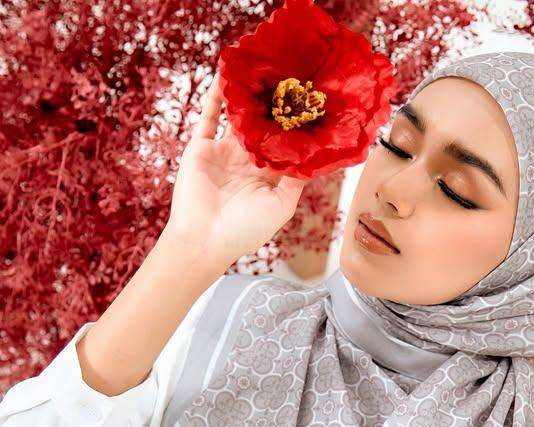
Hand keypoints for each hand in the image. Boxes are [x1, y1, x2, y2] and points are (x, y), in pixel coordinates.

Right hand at [163, 70, 308, 270]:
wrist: (205, 240)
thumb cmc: (246, 231)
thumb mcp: (281, 206)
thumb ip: (297, 180)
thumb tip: (317, 157)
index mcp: (268, 176)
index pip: (285, 144)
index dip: (296, 125)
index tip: (311, 104)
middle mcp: (247, 161)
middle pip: (263, 125)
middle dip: (274, 104)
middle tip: (290, 76)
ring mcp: (223, 153)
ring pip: (238, 116)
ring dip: (248, 94)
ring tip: (261, 66)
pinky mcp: (201, 147)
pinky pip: (209, 116)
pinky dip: (217, 94)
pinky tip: (228, 72)